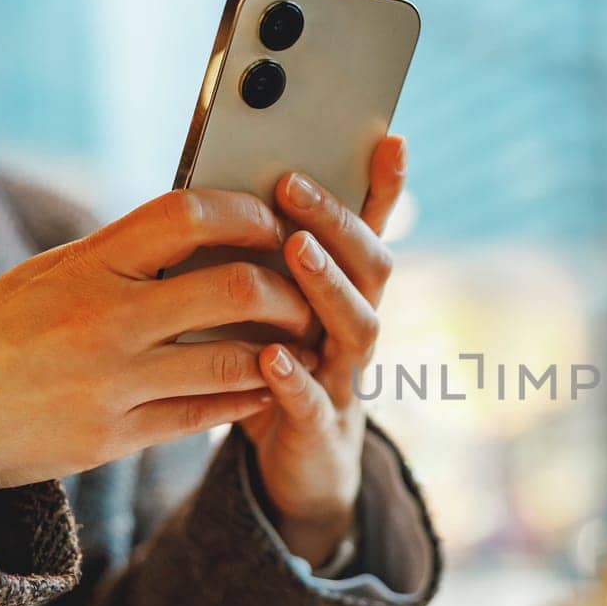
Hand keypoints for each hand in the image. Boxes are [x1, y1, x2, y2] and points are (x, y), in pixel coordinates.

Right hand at [0, 189, 316, 491]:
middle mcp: (104, 319)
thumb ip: (127, 254)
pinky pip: (206, 414)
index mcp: (89, 264)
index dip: (247, 215)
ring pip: (233, 362)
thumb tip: (209, 228)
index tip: (276, 223)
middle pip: (233, 290)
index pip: (189, 216)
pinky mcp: (114, 437)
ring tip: (300, 345)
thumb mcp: (55, 272)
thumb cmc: (3, 328)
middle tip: (307, 297)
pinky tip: (266, 385)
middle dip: (288, 293)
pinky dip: (246, 397)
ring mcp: (112, 383)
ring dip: (282, 353)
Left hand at [239, 136, 406, 565]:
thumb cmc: (273, 373)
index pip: (369, 233)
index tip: (388, 138)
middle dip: (337, 224)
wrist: (297, 468)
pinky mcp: (319, 430)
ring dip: (327, 286)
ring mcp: (343, 380)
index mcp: (343, 296)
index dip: (384, 189)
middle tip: (296, 183)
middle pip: (370, 271)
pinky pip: (314, 402)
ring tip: (296, 251)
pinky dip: (295, 379)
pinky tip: (273, 358)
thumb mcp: (266, 310)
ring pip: (356, 328)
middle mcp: (354, 331)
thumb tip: (218, 189)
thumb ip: (255, 261)